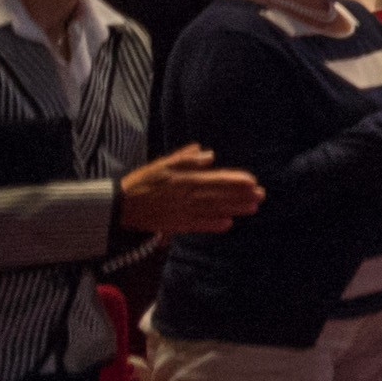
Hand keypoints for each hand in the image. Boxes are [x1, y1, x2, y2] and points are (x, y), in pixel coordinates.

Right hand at [116, 146, 264, 234]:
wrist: (120, 206)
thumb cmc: (143, 182)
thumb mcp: (163, 164)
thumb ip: (186, 158)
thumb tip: (209, 154)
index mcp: (185, 179)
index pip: (217, 179)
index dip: (236, 181)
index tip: (253, 181)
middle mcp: (187, 196)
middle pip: (220, 195)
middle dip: (242, 196)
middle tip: (261, 195)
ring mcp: (182, 212)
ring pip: (213, 210)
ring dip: (234, 209)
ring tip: (253, 208)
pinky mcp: (176, 225)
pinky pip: (198, 225)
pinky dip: (213, 225)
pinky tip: (228, 224)